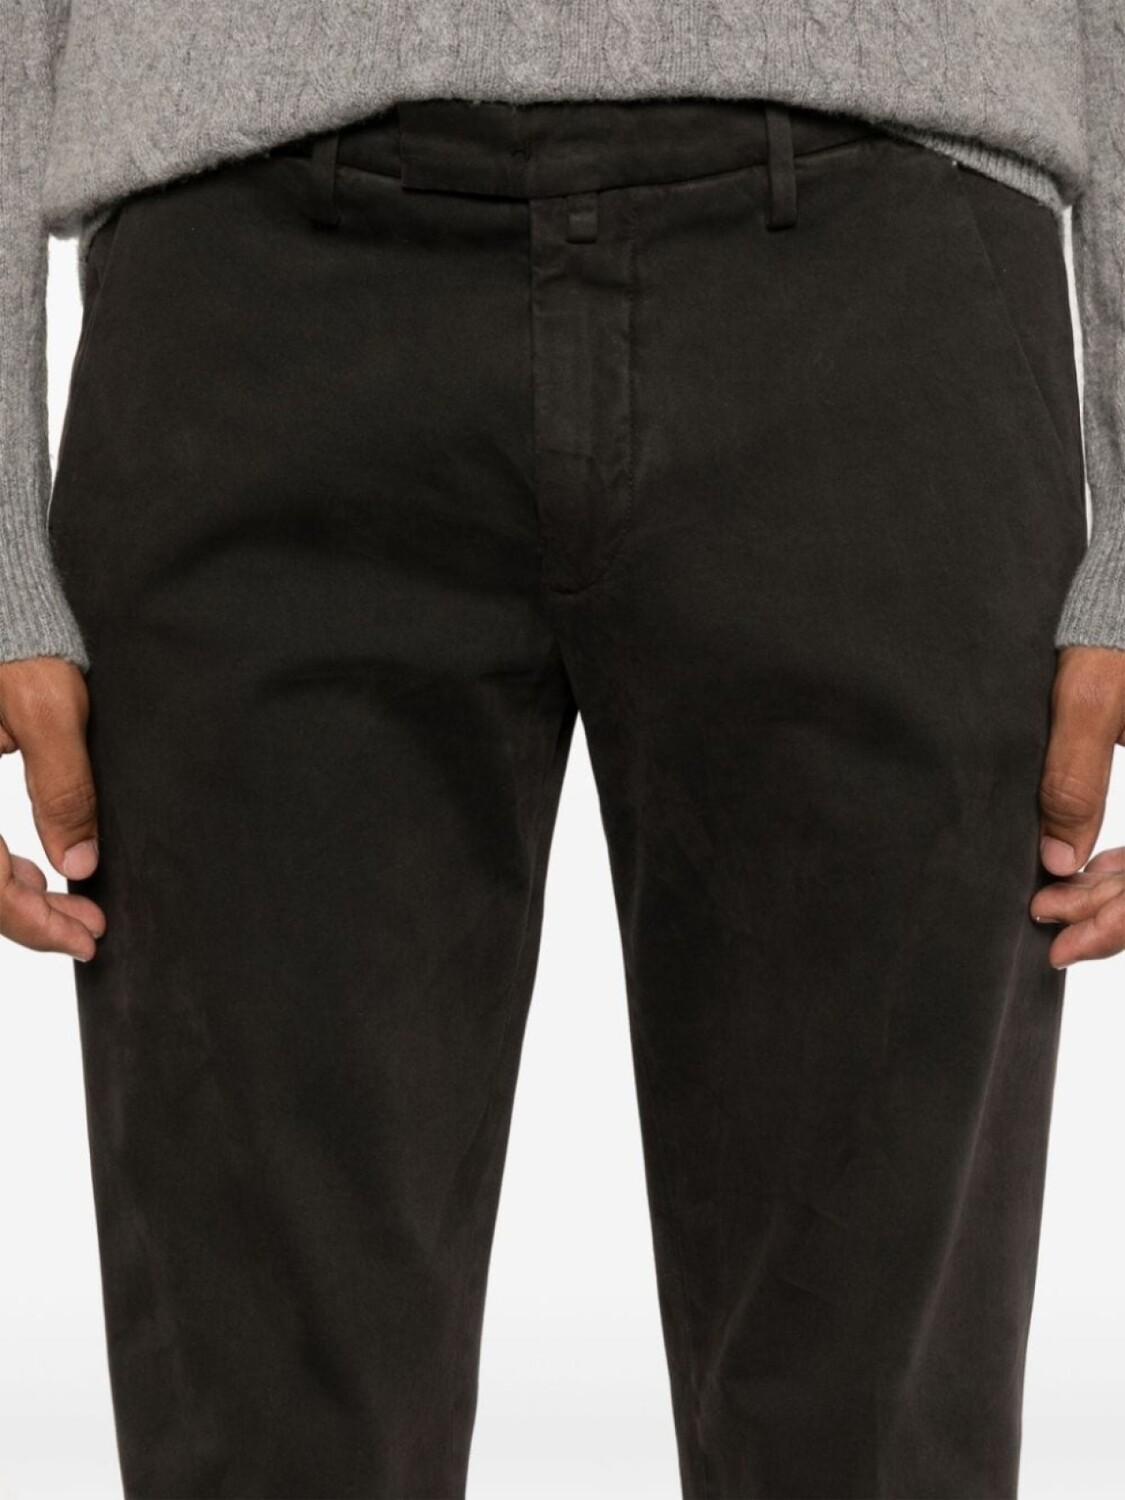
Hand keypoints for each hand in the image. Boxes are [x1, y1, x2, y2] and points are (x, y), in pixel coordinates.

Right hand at [0, 656, 105, 962]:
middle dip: (32, 919)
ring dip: (19, 899)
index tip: (85, 939)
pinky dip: (1, 871)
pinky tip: (40, 878)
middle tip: (91, 931)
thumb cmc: (18, 647)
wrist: (1, 611)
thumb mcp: (48, 714)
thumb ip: (63, 789)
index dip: (31, 923)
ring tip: (76, 912)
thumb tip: (78, 865)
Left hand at [1031, 644, 1124, 967]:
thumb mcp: (1093, 700)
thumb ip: (1074, 777)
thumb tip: (1056, 861)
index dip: (1120, 922)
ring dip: (1111, 895)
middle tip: (1043, 921)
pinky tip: (1078, 872)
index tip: (1061, 940)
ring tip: (1050, 902)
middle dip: (1108, 913)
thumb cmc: (1118, 636)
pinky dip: (1122, 870)